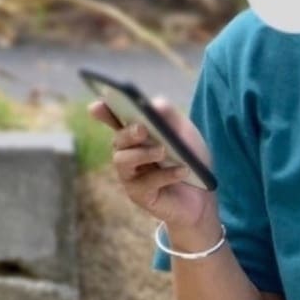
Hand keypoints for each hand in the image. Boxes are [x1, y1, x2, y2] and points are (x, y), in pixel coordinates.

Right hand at [90, 97, 216, 238]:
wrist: (203, 196)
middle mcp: (128, 153)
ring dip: (143, 154)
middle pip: (118, 140)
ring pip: (123, 161)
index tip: (96, 105)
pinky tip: (182, 171)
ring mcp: (130, 176)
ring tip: (163, 151)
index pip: (115, 120)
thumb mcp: (185, 133)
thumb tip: (153, 104)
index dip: (104, 112)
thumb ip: (169, 116)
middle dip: (128, 133)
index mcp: (136, 135)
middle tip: (142, 129)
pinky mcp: (138, 195)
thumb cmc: (190, 160)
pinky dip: (165, 175)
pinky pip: (146, 183)